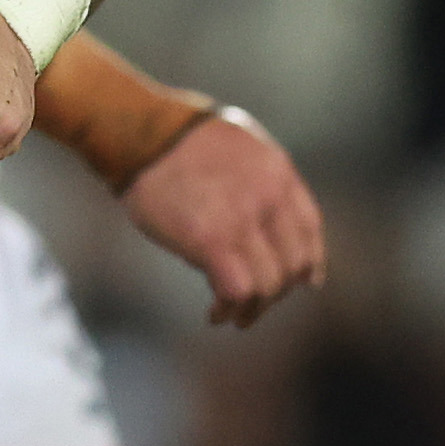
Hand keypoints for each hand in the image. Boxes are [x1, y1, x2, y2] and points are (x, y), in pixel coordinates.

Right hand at [123, 110, 326, 327]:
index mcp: (278, 171)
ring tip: (234, 316)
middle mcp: (270, 197)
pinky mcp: (211, 239)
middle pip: (293, 264)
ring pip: (269, 284)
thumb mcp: (235, 141)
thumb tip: (259, 217)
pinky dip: (229, 308)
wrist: (135, 129)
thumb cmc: (171, 133)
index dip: (308, 262)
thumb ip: (256, 176)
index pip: (309, 230)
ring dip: (254, 308)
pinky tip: (216, 313)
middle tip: (254, 304)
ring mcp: (242, 219)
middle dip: (277, 292)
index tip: (301, 282)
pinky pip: (237, 290)